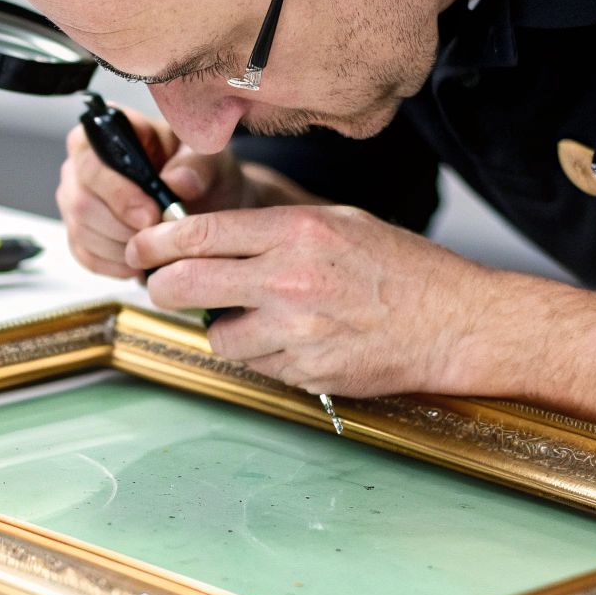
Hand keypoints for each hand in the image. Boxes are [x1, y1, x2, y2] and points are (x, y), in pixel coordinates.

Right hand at [55, 106, 251, 277]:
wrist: (207, 201)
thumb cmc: (200, 171)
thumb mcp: (209, 159)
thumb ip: (196, 165)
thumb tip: (177, 182)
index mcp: (108, 131)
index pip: (92, 161)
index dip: (118, 192)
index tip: (151, 214)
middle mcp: (82, 163)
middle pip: (81, 202)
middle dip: (122, 227)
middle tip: (158, 238)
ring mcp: (75, 198)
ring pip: (82, 231)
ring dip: (122, 248)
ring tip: (156, 248)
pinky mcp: (79, 231)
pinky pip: (85, 256)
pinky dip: (116, 265)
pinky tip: (142, 260)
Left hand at [126, 205, 501, 396]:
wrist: (455, 323)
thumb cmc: (401, 270)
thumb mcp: (337, 223)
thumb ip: (272, 231)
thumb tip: (209, 240)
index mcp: (297, 232)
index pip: (200, 234)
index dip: (156, 242)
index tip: (140, 248)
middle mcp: (290, 280)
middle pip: (186, 285)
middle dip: (162, 286)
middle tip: (162, 286)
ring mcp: (296, 331)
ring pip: (218, 336)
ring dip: (224, 330)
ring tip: (260, 318)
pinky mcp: (306, 372)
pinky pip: (257, 366)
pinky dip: (264, 356)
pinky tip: (298, 341)